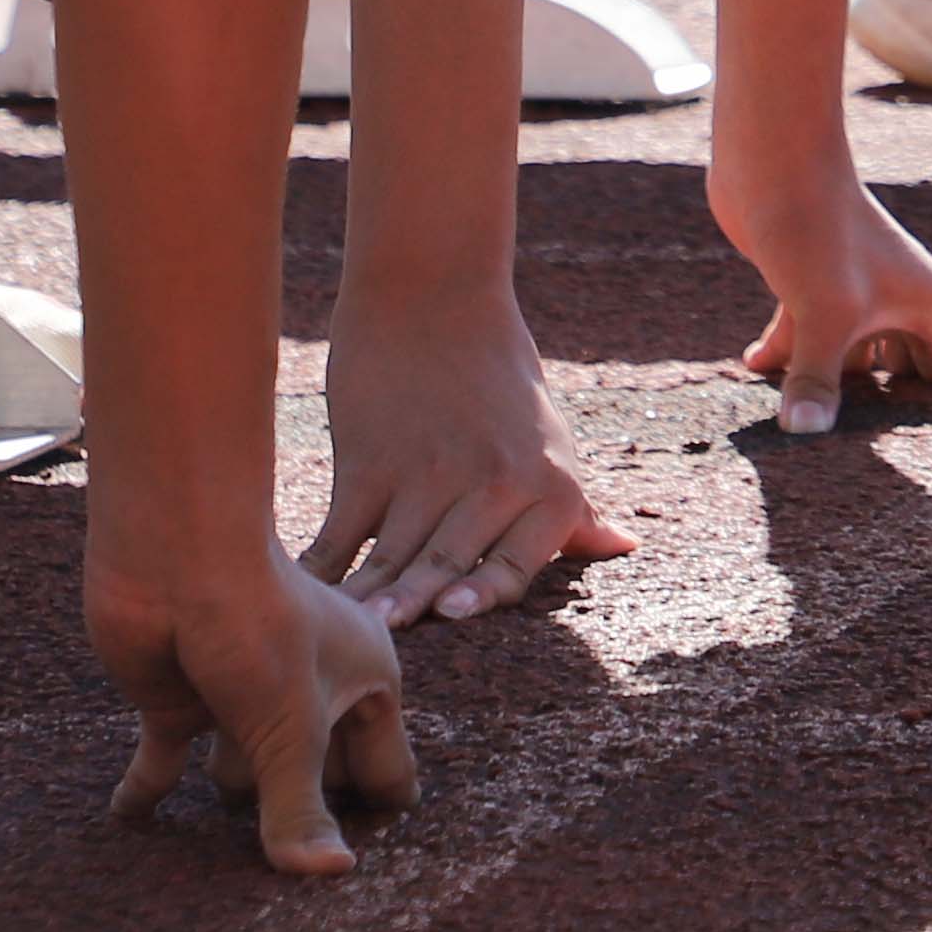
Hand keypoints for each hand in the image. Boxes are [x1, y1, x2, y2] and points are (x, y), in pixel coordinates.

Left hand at [91, 534, 412, 875]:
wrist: (174, 557)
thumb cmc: (257, 624)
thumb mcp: (290, 732)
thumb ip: (299, 812)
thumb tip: (328, 877)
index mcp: (365, 683)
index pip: (385, 770)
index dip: (378, 819)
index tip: (375, 876)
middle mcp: (309, 693)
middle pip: (316, 780)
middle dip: (307, 817)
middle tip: (299, 890)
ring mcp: (241, 700)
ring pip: (242, 778)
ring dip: (230, 798)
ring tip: (221, 868)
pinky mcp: (180, 703)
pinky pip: (163, 764)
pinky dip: (146, 790)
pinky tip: (128, 818)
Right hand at [318, 312, 637, 628]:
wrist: (436, 291)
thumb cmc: (500, 376)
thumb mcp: (552, 441)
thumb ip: (575, 508)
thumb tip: (625, 545)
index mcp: (548, 486)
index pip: (521, 565)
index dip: (486, 595)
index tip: (455, 615)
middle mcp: (492, 482)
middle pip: (449, 563)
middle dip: (417, 606)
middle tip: (387, 640)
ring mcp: (426, 472)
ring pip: (394, 554)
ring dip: (369, 597)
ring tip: (350, 632)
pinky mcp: (368, 460)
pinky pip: (344, 531)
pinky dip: (323, 567)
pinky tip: (306, 593)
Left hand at [718, 154, 931, 435]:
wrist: (775, 160)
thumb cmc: (818, 230)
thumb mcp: (821, 316)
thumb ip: (816, 381)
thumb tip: (803, 436)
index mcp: (931, 305)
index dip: (930, 413)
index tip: (909, 450)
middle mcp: (902, 301)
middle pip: (897, 375)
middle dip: (873, 409)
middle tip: (845, 456)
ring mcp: (856, 296)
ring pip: (846, 360)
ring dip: (820, 385)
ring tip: (792, 426)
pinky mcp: (812, 288)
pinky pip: (807, 340)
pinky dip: (784, 357)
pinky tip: (752, 366)